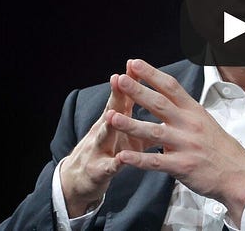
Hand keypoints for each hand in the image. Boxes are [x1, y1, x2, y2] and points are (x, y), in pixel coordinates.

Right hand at [59, 65, 153, 216]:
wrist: (78, 180)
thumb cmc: (108, 152)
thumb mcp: (126, 136)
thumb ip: (144, 124)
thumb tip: (166, 111)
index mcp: (114, 121)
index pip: (122, 98)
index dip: (128, 82)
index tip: (134, 64)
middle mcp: (104, 131)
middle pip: (111, 110)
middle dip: (116, 95)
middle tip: (119, 78)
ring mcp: (99, 150)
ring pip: (105, 135)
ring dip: (109, 125)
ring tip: (112, 115)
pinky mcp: (98, 171)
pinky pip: (108, 167)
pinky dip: (115, 163)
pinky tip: (121, 160)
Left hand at [112, 58, 244, 224]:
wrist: (238, 174)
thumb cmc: (221, 149)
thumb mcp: (205, 121)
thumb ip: (184, 111)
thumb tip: (168, 99)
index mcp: (194, 111)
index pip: (170, 86)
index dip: (151, 73)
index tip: (134, 63)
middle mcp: (189, 124)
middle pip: (160, 104)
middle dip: (137, 91)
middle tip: (120, 80)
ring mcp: (186, 145)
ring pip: (154, 132)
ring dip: (131, 124)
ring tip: (112, 117)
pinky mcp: (182, 166)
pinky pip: (156, 162)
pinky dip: (138, 159)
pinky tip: (123, 156)